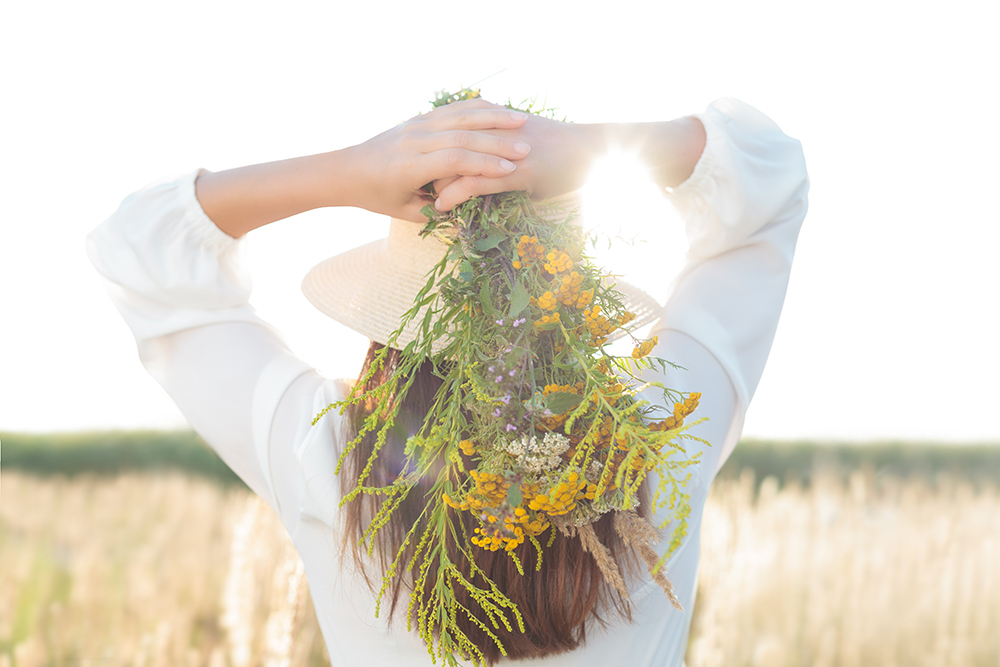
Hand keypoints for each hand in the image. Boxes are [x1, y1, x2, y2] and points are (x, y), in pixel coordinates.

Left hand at [345, 99, 533, 220]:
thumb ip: (432, 212)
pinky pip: (452, 108)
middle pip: (462, 136)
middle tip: (528, 146)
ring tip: (521, 121)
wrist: (345, 170)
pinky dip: (477, 108)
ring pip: (460, 116)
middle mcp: (413, 141)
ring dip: (493, 118)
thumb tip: (464, 212)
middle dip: (497, 140)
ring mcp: (415, 126)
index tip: (511, 169)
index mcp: (409, 166)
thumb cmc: (375, 196)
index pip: (454, 159)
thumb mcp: (403, 211)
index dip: (485, 164)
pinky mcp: (418, 118)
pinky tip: (499, 110)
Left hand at [431, 114, 592, 211]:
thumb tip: (481, 157)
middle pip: (445, 142)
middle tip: (412, 184)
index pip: (448, 130)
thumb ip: (499, 142)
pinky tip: (442, 207)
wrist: (593, 149)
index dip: (431, 149)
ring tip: (423, 197)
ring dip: (435, 181)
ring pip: (454, 162)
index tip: (418, 167)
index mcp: (492, 119)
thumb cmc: (560, 148)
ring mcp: (502, 149)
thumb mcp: (523, 137)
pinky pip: (474, 182)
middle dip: (426, 165)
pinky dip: (453, 195)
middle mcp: (492, 129)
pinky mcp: (513, 170)